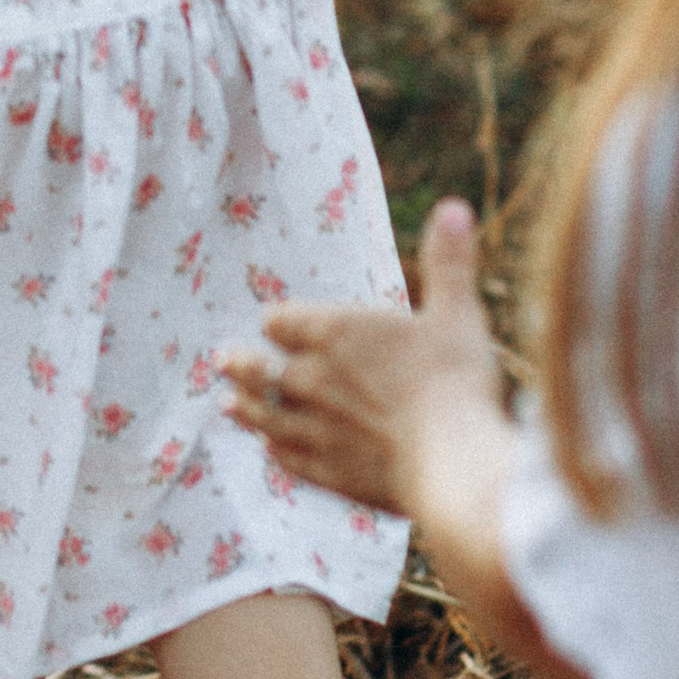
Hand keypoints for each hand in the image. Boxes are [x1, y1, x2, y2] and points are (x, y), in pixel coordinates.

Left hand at [222, 198, 503, 513]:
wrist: (451, 462)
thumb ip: (448, 261)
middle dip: (242, 363)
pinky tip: (271, 451)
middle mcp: (312, 379)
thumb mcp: (456, 313)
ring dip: (245, 408)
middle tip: (221, 360)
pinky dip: (277, 453)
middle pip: (263, 368)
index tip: (271, 323)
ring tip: (225, 404)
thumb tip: (453, 206)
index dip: (278, 322)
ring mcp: (314, 429)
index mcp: (336, 333)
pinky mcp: (326, 473)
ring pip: (265, 415)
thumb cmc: (454, 380)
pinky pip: (290, 459)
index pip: (284, 321)